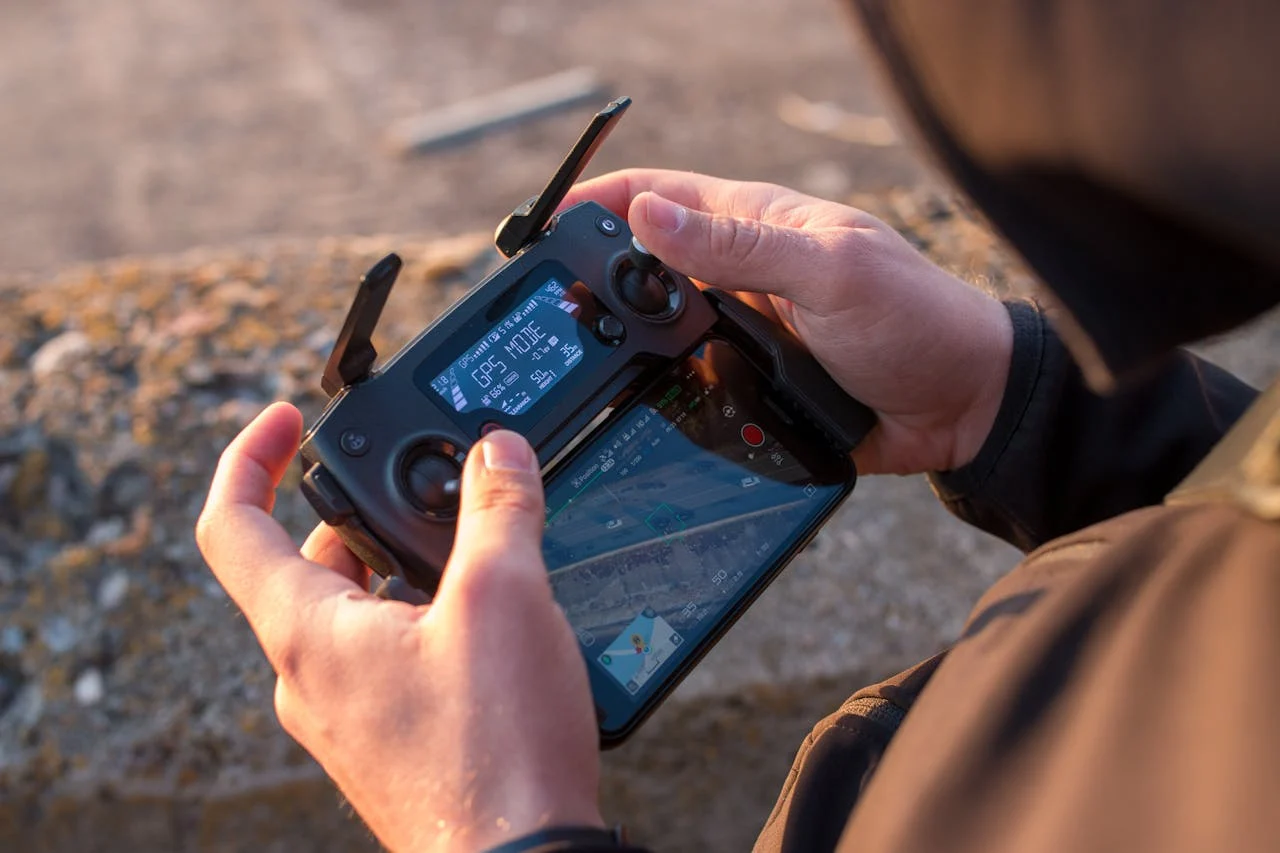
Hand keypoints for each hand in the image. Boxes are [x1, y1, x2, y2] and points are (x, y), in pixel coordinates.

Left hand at [195, 403, 602, 852]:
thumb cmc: (495, 750)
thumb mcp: (503, 598)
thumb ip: (497, 510)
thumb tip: (498, 452)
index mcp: (308, 632)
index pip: (231, 523)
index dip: (250, 455)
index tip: (288, 418)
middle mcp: (311, 676)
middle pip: (310, 561)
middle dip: (366, 509)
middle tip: (430, 486)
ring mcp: (348, 714)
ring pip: (357, 609)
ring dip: (403, 564)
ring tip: (477, 551)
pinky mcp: (390, 739)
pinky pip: (388, 654)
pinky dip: (425, 615)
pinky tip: (491, 622)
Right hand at [563, 170, 1013, 474]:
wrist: (965, 408)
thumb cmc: (917, 321)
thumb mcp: (831, 271)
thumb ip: (741, 245)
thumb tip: (648, 215)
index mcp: (756, 225)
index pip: (658, 197)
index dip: (598, 201)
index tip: (542, 226)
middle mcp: (741, 273)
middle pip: (645, 266)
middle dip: (596, 281)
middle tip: (551, 310)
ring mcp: (744, 330)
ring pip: (661, 330)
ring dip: (623, 343)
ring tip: (577, 364)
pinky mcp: (752, 382)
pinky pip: (690, 383)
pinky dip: (659, 390)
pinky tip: (631, 408)